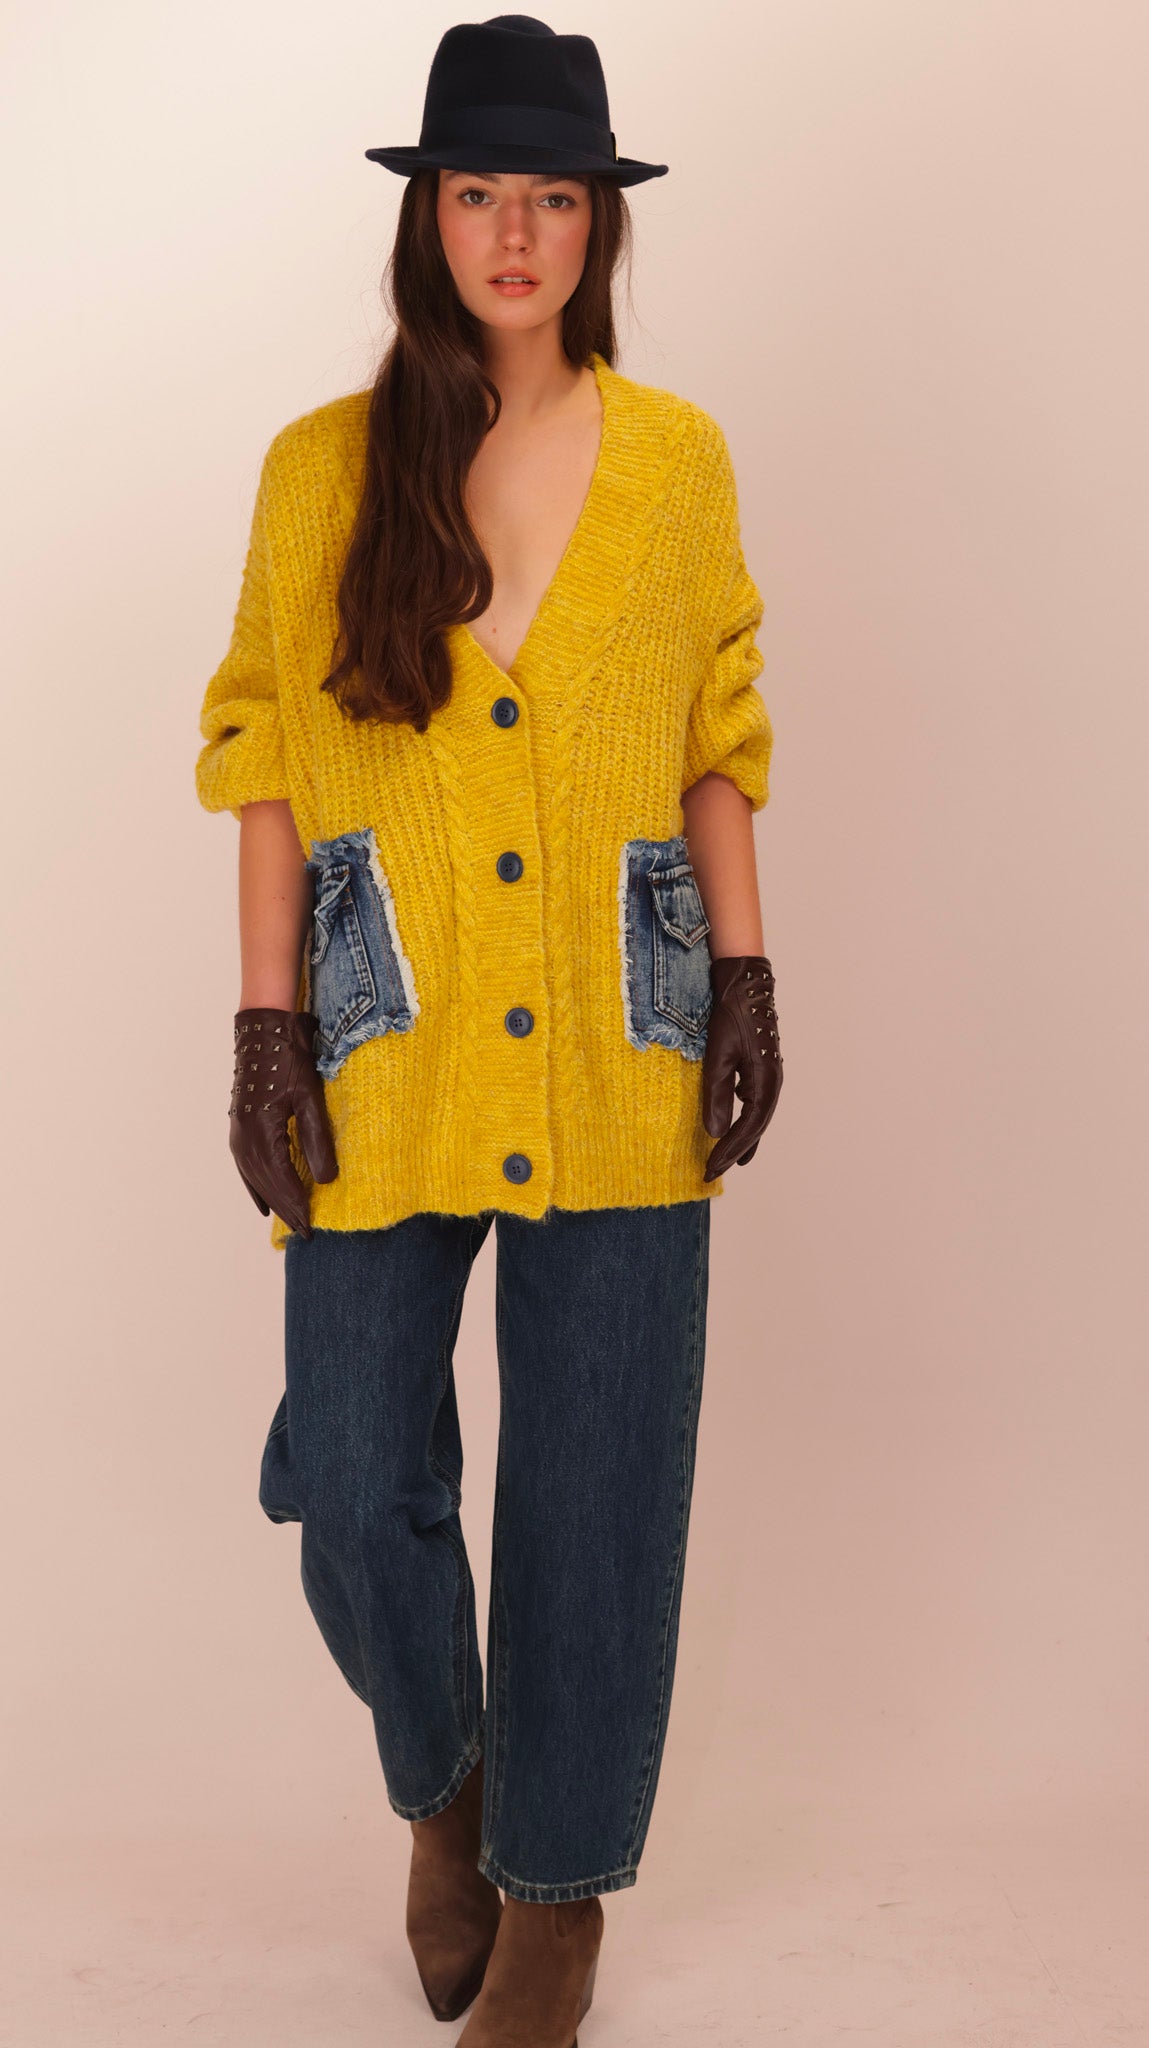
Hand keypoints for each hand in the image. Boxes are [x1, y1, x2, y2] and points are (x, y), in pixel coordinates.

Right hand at [228, 1008, 337, 1238]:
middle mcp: (244, 1139)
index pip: (282, 1182)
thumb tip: (326, 1180)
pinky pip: (246, 1168)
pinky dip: (256, 1188)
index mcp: (261, 1134)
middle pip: (267, 1186)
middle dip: (287, 1210)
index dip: (297, 1206)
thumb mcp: (310, 1099)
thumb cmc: (289, 1060)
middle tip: (305, 1234)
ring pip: (255, 1179)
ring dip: (273, 1202)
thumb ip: (318, 1141)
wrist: (263, 1032)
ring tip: (290, 1221)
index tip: (312, 1229)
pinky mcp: (240, 1128)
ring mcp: (239, 1134)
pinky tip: (263, 1203)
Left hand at [701, 956, 782, 1180]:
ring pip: (757, 1118)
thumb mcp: (718, 1054)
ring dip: (742, 1140)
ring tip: (728, 1160)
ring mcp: (768, 1075)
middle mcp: (772, 1082)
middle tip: (712, 1171)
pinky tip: (734, 1128)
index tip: (710, 1167)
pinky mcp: (760, 1067)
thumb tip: (715, 1132)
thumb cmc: (732, 1015)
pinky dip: (745, 1122)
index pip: (749, 1127)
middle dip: (734, 1151)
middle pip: (756, 1127)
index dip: (729, 1150)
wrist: (745, 983)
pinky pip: (754, 1104)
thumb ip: (716, 1094)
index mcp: (766, 1081)